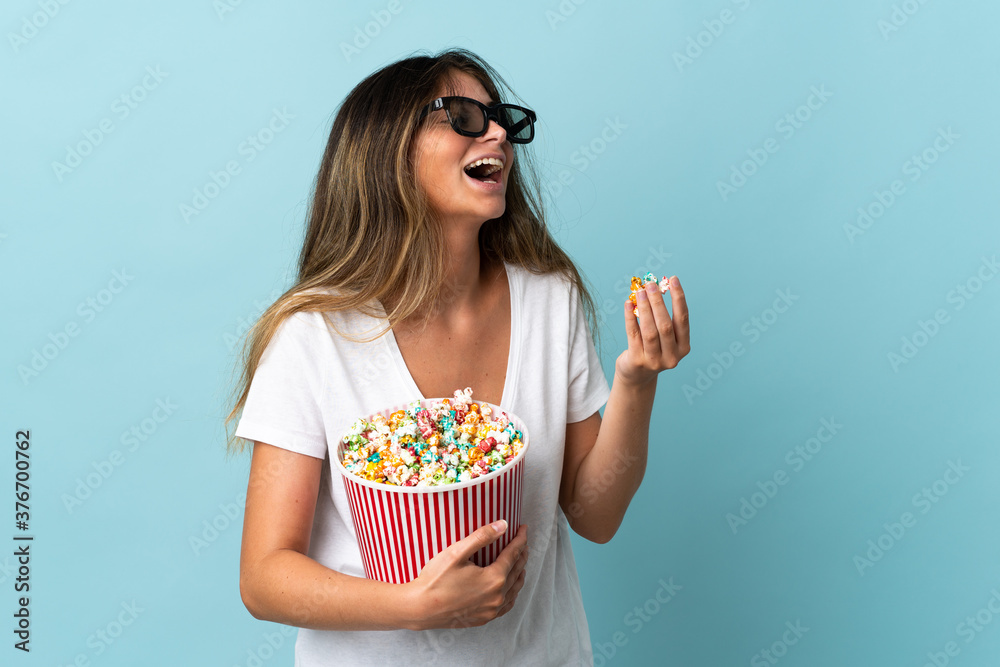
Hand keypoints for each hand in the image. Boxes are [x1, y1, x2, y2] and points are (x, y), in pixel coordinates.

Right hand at [404, 522, 527, 629]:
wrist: (420, 608)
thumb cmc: (435, 579)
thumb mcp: (457, 552)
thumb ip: (482, 537)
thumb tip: (503, 525)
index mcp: (494, 579)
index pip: (513, 554)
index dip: (519, 539)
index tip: (523, 528)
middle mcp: (497, 596)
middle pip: (517, 571)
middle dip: (521, 554)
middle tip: (523, 542)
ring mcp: (491, 610)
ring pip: (514, 589)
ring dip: (520, 573)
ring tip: (521, 562)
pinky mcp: (484, 618)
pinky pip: (506, 605)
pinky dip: (513, 593)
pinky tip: (511, 588)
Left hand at [616, 276, 690, 386]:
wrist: (637, 375)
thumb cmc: (652, 348)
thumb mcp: (662, 336)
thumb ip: (661, 317)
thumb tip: (654, 288)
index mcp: (683, 347)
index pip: (683, 319)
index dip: (679, 298)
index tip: (673, 279)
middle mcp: (672, 356)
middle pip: (665, 325)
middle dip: (658, 302)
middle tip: (651, 284)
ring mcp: (654, 361)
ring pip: (650, 330)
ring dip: (644, 308)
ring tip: (640, 291)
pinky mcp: (637, 361)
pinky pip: (633, 335)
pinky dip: (630, 317)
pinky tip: (628, 304)